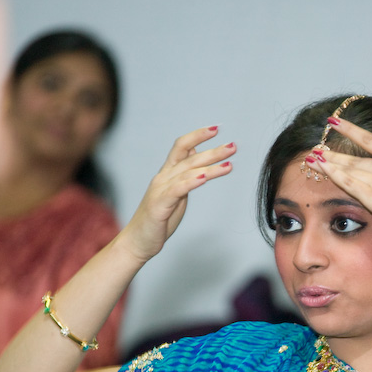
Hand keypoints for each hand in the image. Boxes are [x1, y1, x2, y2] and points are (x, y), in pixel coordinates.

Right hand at [119, 127, 234, 261]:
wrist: (138, 242)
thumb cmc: (159, 220)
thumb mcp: (175, 193)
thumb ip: (185, 176)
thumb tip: (195, 155)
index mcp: (167, 174)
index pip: (181, 147)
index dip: (197, 136)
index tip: (216, 129)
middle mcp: (163, 178)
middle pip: (189, 158)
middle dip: (213, 151)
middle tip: (233, 146)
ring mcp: (160, 190)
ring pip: (187, 172)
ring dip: (210, 167)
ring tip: (229, 164)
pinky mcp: (159, 205)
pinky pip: (177, 190)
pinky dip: (191, 182)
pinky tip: (204, 178)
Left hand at [303, 117, 371, 242]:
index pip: (369, 139)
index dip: (349, 129)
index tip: (333, 122)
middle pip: (353, 157)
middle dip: (332, 153)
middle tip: (315, 147)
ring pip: (348, 169)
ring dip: (328, 163)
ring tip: (312, 158)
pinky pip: (348, 183)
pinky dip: (333, 174)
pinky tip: (321, 168)